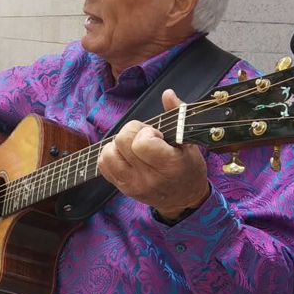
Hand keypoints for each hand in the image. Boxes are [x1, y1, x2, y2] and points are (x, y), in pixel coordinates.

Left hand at [98, 89, 209, 219]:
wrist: (183, 199)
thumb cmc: (188, 168)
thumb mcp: (189, 142)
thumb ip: (177, 115)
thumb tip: (167, 93)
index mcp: (169, 165)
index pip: (142, 142)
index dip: (146, 132)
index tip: (156, 135)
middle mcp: (148, 177)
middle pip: (121, 142)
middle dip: (131, 132)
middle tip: (144, 138)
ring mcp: (133, 184)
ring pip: (108, 153)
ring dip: (118, 144)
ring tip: (134, 147)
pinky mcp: (122, 188)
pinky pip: (103, 165)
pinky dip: (111, 155)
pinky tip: (125, 155)